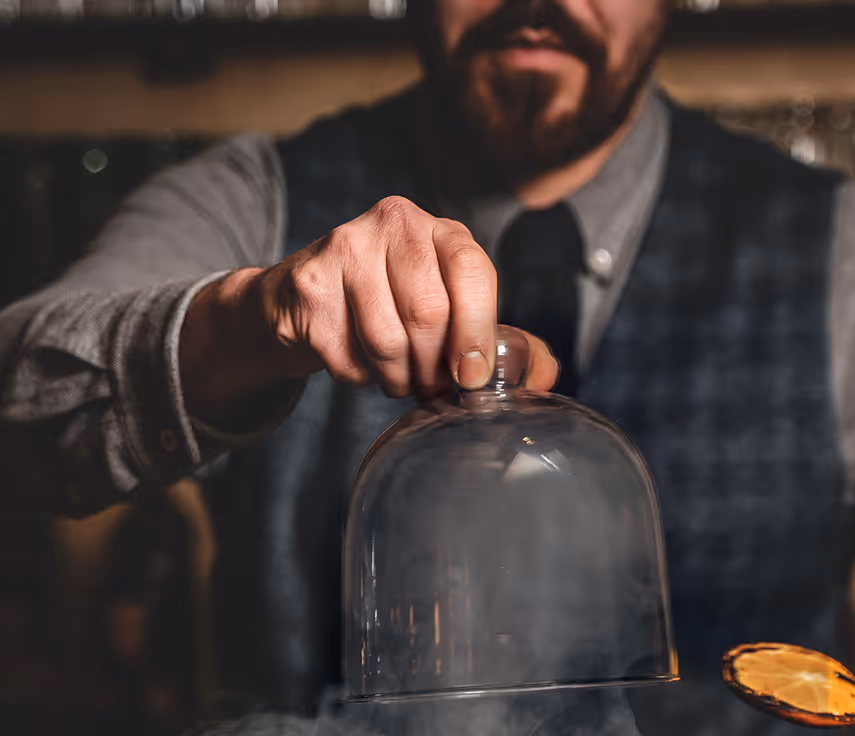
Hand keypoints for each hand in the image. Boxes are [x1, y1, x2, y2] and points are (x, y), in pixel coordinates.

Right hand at [180, 197, 558, 425]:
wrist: (301, 303)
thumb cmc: (393, 311)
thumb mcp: (452, 316)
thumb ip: (502, 343)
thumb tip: (546, 375)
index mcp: (441, 231)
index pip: (472, 270)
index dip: (477, 330)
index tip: (472, 377)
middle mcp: (394, 223)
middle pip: (428, 313)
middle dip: (432, 368)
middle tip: (430, 386)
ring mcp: (345, 246)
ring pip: (386, 339)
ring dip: (396, 377)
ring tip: (396, 375)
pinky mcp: (308, 283)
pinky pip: (347, 354)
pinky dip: (358, 375)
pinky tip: (357, 359)